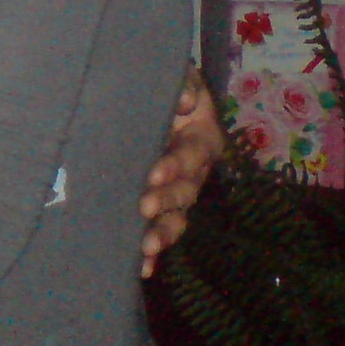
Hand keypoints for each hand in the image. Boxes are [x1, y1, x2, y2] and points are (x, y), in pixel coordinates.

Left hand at [138, 65, 224, 277]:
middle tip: (144, 207)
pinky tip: (142, 269)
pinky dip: (155, 252)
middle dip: (166, 201)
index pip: (193, 154)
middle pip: (187, 192)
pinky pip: (161, 231)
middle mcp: (194, 171)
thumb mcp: (179, 76)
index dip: (176, 165)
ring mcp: (178, 192)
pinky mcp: (160, 205)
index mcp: (202, 139)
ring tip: (146, 248)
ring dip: (163, 233)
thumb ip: (184, 83)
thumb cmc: (168, 87)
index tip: (155, 172)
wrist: (150, 98)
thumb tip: (186, 102)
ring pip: (177, 217)